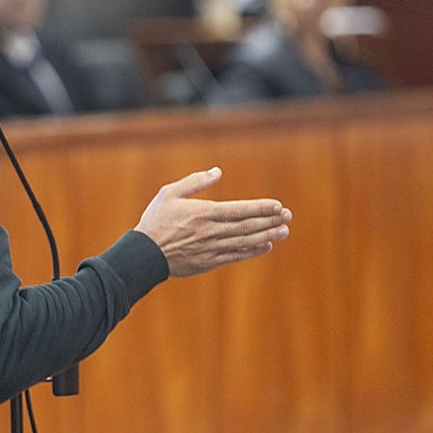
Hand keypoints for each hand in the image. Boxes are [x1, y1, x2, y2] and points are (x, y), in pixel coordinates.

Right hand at [135, 167, 290, 277]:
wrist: (144, 255)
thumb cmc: (156, 220)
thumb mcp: (169, 193)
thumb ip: (195, 182)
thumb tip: (217, 172)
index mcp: (203, 213)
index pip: (239, 210)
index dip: (261, 208)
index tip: (278, 206)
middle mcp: (211, 231)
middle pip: (247, 226)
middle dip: (270, 221)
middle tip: (288, 217)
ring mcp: (212, 248)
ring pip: (245, 241)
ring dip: (266, 235)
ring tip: (283, 231)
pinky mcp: (209, 261)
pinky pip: (236, 255)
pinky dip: (252, 251)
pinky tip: (265, 246)